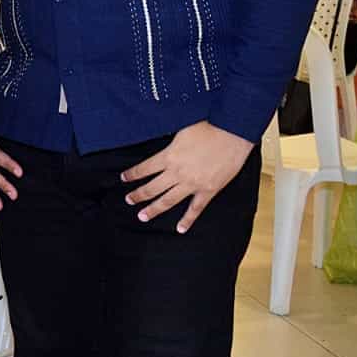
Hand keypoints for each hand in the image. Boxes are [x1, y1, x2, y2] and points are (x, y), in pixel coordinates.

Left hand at [122, 121, 252, 232]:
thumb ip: (169, 141)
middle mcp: (177, 173)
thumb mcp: (181, 130)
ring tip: (142, 216)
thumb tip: (159, 137)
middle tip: (129, 200)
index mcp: (168, 156)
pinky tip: (180, 229)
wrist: (232, 134)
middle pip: (152, 188)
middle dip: (138, 195)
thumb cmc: (208, 127)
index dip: (132, 174)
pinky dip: (187, 220)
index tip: (124, 178)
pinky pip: (195, 209)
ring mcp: (192, 184)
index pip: (144, 168)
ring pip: (168, 201)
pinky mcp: (208, 190)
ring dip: (153, 209)